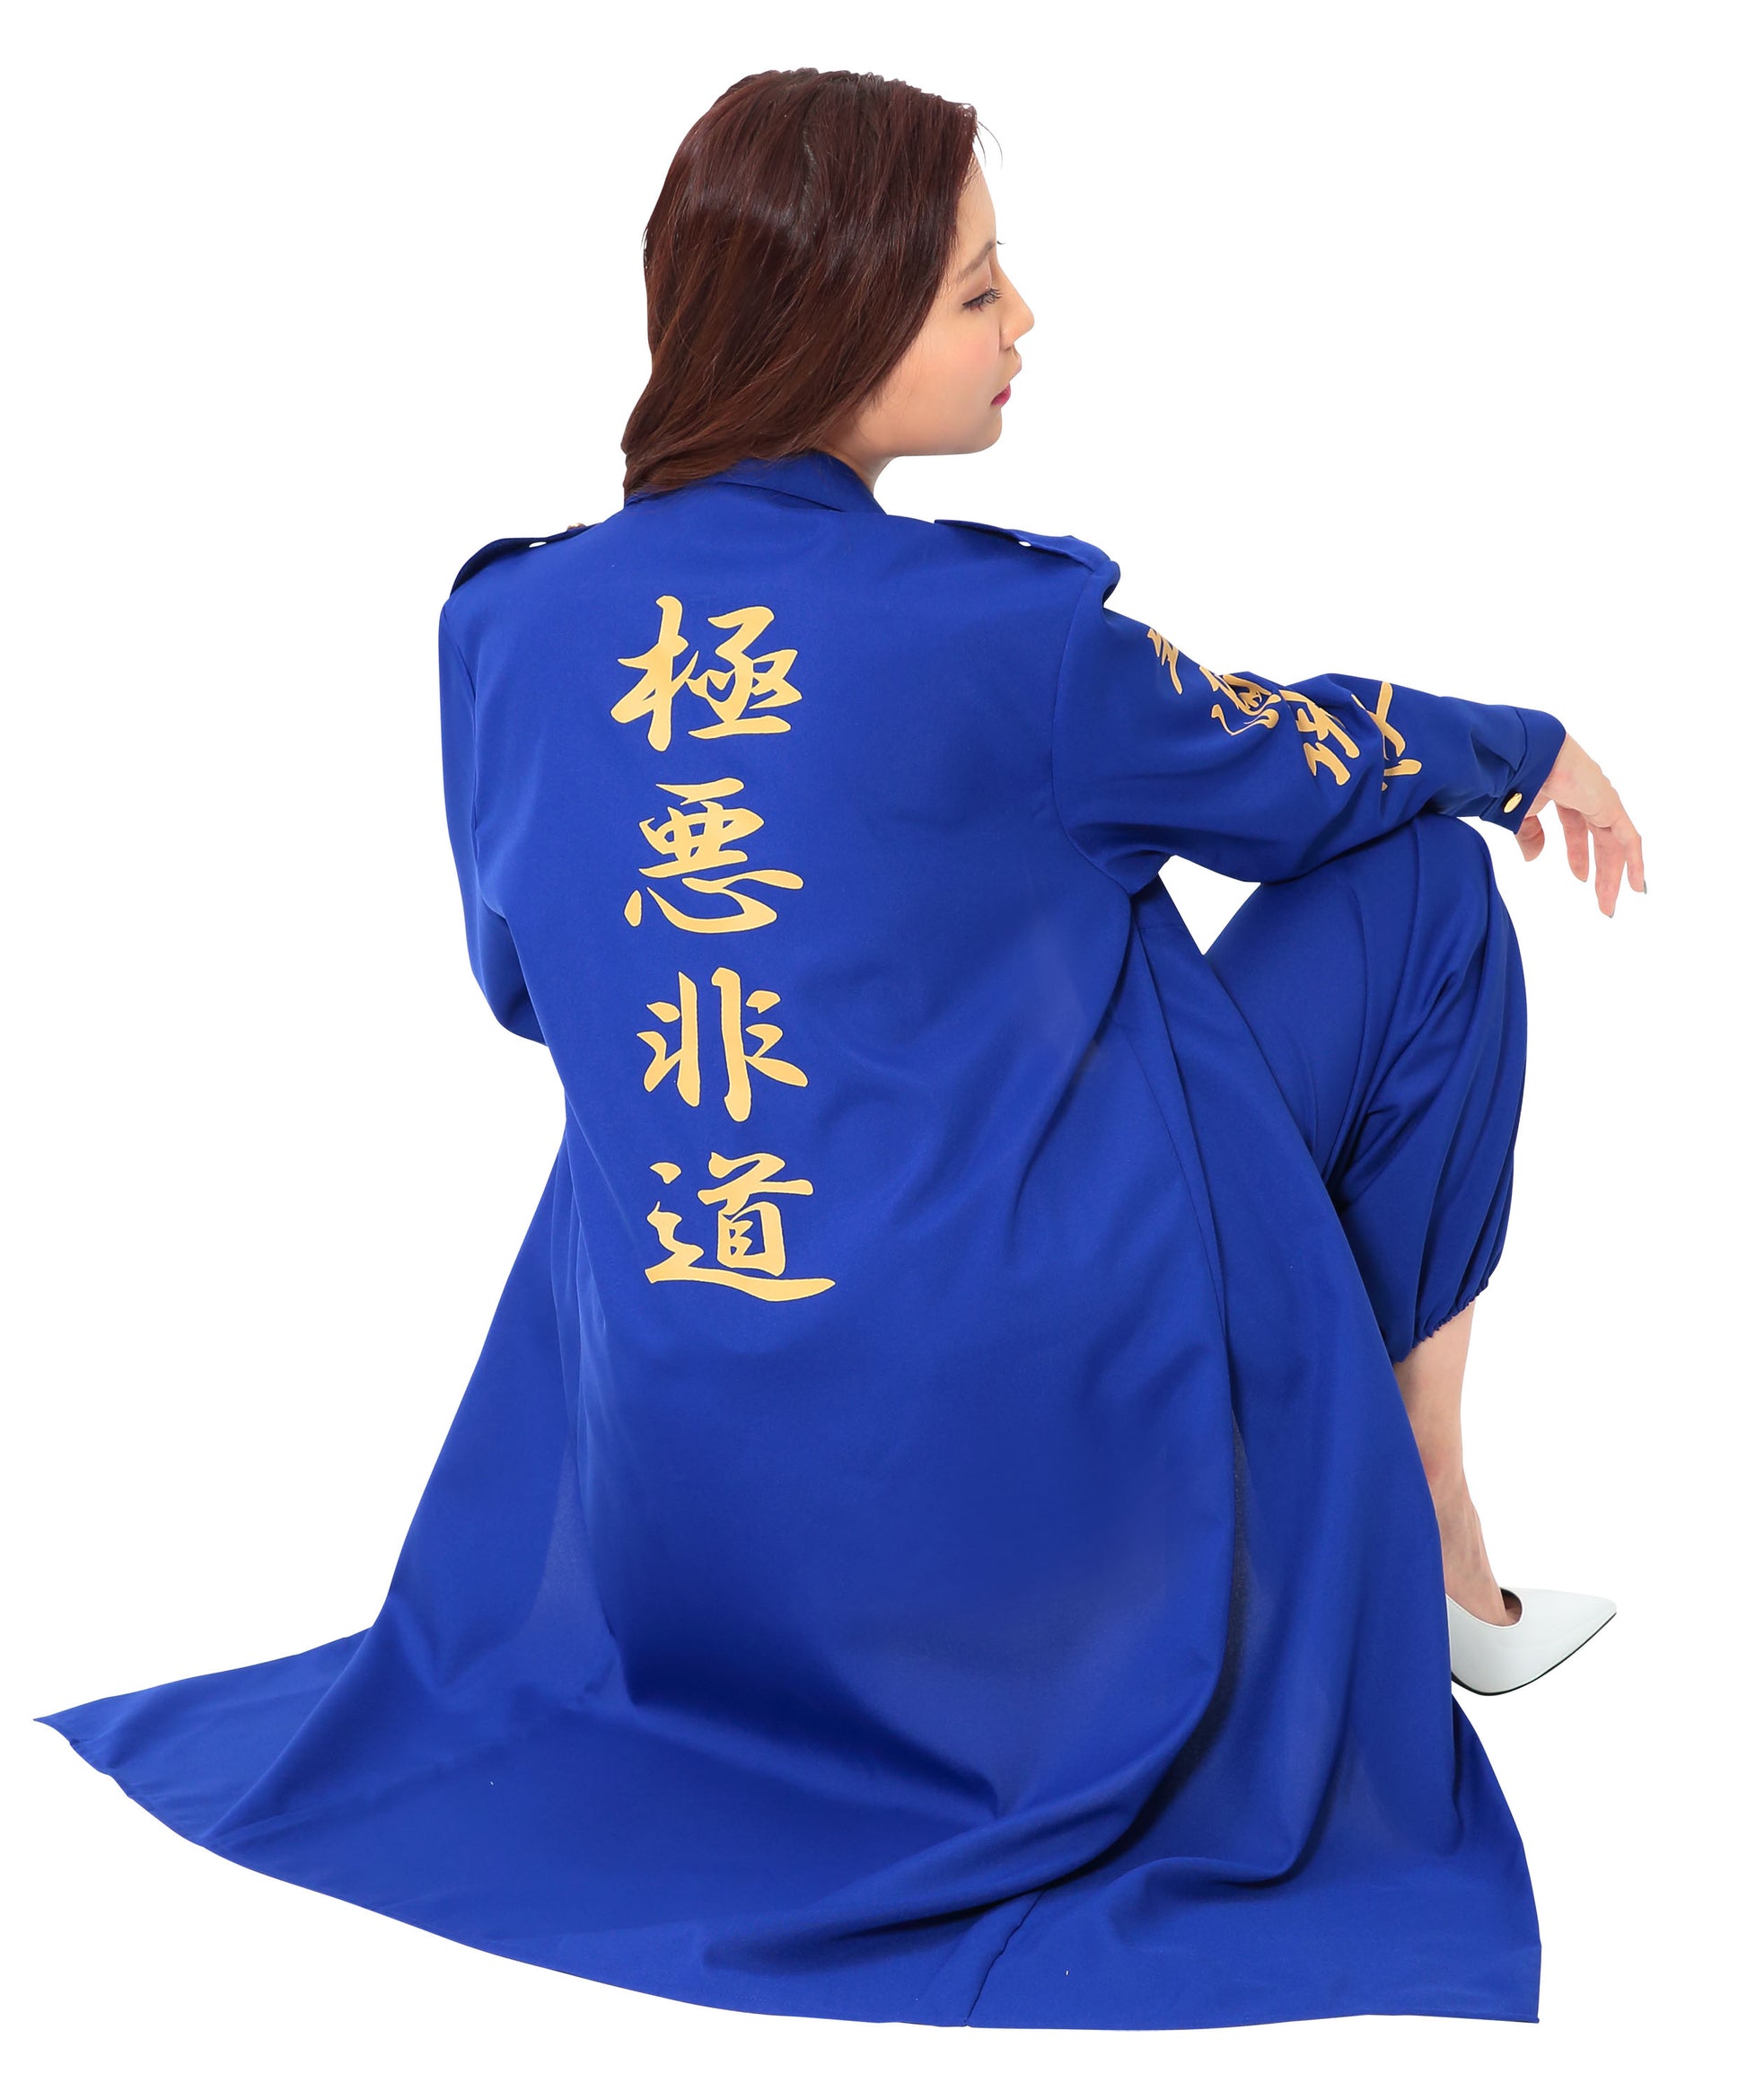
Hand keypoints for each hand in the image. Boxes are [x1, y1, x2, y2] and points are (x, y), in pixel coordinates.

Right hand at [1517, 734, 1645, 916]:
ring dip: (1614, 874)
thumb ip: (1530, 835)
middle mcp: (1589, 797)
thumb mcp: (1522, 814)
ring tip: (1611, 902)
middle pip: (1601, 840)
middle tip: (1601, 899)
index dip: (1579, 854)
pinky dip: (1635, 862)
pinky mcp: (1611, 807)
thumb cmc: (1521, 777)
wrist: (1531, 757)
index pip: (1578, 829)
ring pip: (1615, 844)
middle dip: (1601, 870)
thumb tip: (1533, 857)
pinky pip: (1629, 839)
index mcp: (1567, 795)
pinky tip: (1637, 885)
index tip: (1581, 877)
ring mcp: (1603, 801)